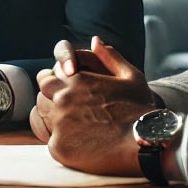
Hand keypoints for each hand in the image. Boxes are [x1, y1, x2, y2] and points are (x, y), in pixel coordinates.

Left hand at [36, 36, 156, 176]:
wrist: (144, 142)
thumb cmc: (140, 109)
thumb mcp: (130, 76)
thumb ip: (109, 56)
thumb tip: (95, 41)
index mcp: (75, 80)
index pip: (47, 77)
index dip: (56, 84)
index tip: (66, 91)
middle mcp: (62, 99)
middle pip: (42, 95)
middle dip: (51, 99)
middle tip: (68, 109)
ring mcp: (59, 123)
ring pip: (43, 118)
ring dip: (53, 119)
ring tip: (76, 127)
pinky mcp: (59, 146)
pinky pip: (52, 142)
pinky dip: (63, 142)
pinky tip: (81, 144)